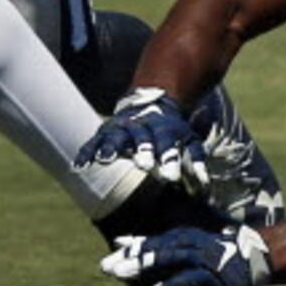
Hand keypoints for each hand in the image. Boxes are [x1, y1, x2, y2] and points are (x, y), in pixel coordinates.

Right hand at [77, 87, 208, 187]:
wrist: (150, 101)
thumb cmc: (171, 130)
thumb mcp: (188, 139)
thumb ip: (196, 160)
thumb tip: (205, 184)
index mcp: (164, 128)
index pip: (168, 145)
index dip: (169, 160)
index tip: (172, 178)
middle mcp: (142, 127)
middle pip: (143, 140)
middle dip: (143, 152)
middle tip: (144, 166)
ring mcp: (122, 128)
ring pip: (116, 137)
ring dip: (111, 147)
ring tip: (104, 159)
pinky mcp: (106, 131)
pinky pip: (95, 141)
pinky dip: (87, 152)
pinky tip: (79, 166)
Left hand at [100, 223, 271, 285]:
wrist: (249, 257)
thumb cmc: (204, 250)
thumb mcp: (178, 242)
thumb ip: (148, 245)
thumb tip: (118, 242)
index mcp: (182, 240)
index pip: (153, 247)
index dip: (130, 256)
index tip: (106, 265)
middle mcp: (196, 253)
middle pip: (167, 258)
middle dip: (142, 265)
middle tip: (116, 273)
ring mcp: (211, 273)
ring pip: (190, 278)